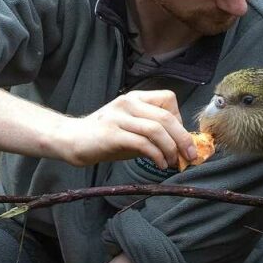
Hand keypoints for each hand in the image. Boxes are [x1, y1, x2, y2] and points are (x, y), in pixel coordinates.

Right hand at [63, 90, 196, 168]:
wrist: (72, 139)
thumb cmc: (106, 137)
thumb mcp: (132, 129)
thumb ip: (153, 133)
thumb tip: (181, 147)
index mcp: (135, 98)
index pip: (168, 99)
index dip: (180, 120)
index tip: (181, 139)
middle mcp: (128, 103)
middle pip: (166, 117)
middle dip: (183, 138)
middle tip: (190, 155)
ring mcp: (118, 117)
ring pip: (156, 129)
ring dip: (171, 149)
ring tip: (173, 162)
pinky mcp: (111, 134)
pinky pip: (142, 143)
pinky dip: (156, 155)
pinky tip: (159, 164)